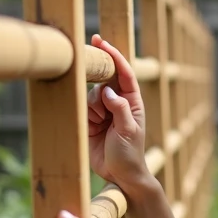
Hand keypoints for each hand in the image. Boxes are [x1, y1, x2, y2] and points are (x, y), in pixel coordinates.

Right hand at [86, 35, 149, 191]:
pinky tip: (92, 127)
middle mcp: (118, 103)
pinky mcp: (91, 120)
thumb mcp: (128, 131)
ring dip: (93, 106)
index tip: (102, 42)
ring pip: (91, 94)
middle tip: (94, 76)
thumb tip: (109, 91)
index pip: (124, 73)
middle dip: (98, 79)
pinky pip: (84, 107)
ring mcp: (104, 111)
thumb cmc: (130, 154)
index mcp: (133, 102)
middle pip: (105, 80)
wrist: (119, 175)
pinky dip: (86, 115)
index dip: (114, 56)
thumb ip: (120, 109)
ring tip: (100, 124)